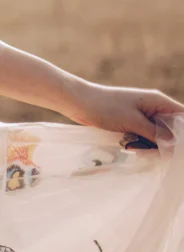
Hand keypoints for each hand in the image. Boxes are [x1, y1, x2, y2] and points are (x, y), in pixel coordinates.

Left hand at [61, 79, 183, 142]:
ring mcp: (144, 117)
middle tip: (147, 150)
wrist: (77, 102)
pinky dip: (140, 145)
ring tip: (132, 148)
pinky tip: (129, 148)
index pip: (183, 118)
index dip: (183, 135)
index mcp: (159, 102)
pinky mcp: (133, 125)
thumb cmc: (104, 107)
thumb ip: (157, 134)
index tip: (177, 150)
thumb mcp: (133, 122)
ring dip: (150, 147)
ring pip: (159, 138)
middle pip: (173, 132)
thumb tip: (177, 146)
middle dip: (165, 145)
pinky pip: (146, 139)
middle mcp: (155, 109)